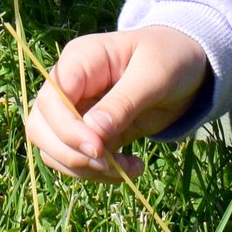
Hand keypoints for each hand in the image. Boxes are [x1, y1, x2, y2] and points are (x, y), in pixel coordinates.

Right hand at [26, 27, 212, 180]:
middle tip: (110, 164)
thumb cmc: (171, 57)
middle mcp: (71, 87)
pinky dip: (99, 173)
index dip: (66, 128)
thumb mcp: (154, 75)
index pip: (51, 98)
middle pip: (41, 127)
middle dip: (70, 154)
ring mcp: (78, 111)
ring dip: (85, 169)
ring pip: (54, 150)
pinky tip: (132, 168)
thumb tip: (93, 134)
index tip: (99, 149)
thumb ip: (123, 102)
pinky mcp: (91, 134)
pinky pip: (78, 160)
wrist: (190, 67)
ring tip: (128, 169)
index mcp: (80, 60)